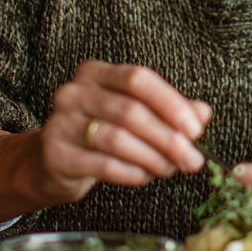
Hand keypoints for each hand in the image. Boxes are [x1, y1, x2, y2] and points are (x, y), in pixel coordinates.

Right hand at [37, 60, 210, 201]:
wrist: (48, 162)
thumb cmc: (97, 134)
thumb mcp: (133, 115)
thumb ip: (168, 110)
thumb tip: (203, 112)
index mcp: (96, 73)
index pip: (138, 79)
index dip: (171, 103)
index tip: (196, 128)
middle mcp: (75, 92)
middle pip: (131, 112)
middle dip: (169, 138)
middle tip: (193, 159)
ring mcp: (61, 122)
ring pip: (118, 139)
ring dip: (153, 158)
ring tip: (170, 169)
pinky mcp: (56, 154)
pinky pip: (103, 164)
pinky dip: (131, 173)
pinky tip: (144, 177)